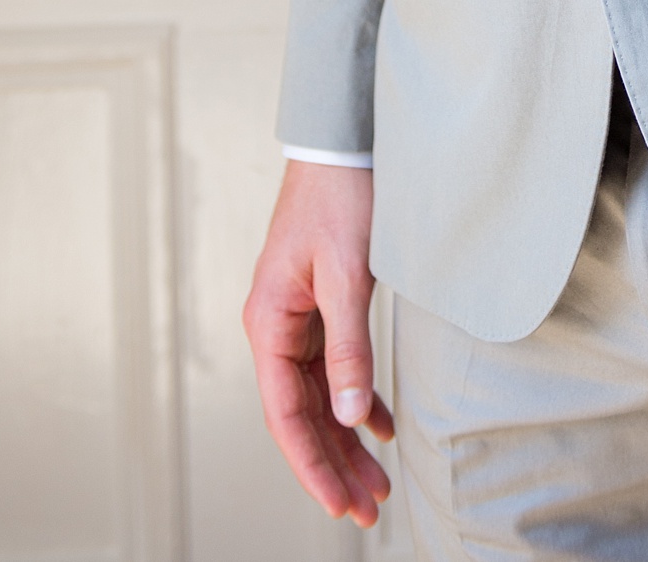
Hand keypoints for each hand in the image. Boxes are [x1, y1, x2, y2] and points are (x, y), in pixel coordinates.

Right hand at [243, 161, 393, 526]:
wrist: (344, 139)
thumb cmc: (340, 194)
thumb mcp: (347, 273)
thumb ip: (350, 347)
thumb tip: (350, 416)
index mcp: (269, 322)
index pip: (285, 414)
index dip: (312, 464)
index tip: (340, 505)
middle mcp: (276, 325)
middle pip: (302, 413)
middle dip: (333, 463)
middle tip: (368, 509)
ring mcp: (298, 315)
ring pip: (319, 395)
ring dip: (345, 438)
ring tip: (376, 482)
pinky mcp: (321, 303)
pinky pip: (332, 367)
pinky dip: (355, 397)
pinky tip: (379, 424)